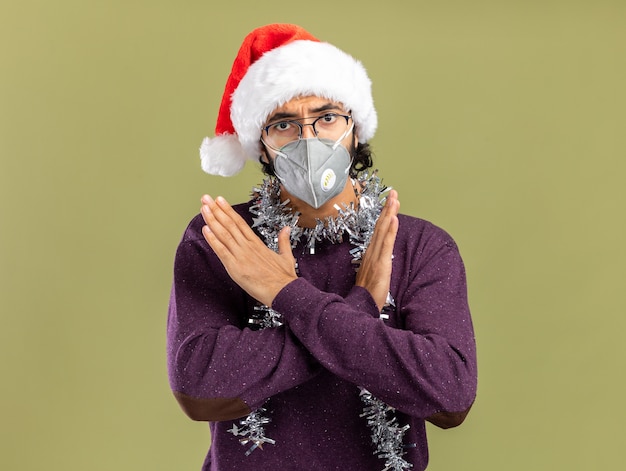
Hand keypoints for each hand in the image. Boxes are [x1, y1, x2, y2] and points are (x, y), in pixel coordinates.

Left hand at [200, 195, 297, 306]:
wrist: (284, 291)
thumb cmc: (285, 277)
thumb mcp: (286, 255)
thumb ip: (283, 241)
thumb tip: (286, 229)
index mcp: (257, 243)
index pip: (240, 222)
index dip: (228, 210)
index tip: (219, 201)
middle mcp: (248, 246)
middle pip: (229, 224)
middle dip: (216, 210)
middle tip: (206, 198)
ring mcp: (241, 256)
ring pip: (224, 234)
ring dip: (212, 220)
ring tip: (203, 208)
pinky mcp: (236, 267)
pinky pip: (221, 250)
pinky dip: (213, 239)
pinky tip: (205, 229)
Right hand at [355, 190, 399, 310]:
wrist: (361, 306)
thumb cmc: (366, 294)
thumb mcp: (371, 276)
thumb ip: (374, 264)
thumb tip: (379, 258)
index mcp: (370, 254)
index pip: (378, 230)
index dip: (384, 215)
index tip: (389, 202)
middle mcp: (371, 252)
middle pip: (380, 226)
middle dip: (387, 208)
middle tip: (393, 192)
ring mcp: (375, 256)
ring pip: (383, 230)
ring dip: (389, 213)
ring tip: (394, 199)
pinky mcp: (381, 264)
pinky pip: (386, 244)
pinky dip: (390, 230)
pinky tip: (393, 218)